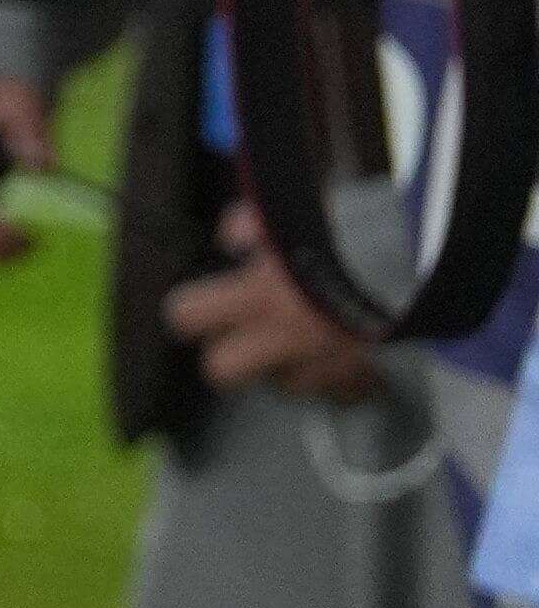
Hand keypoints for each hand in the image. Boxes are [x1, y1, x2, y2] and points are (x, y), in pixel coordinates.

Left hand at [164, 201, 388, 403]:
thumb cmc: (353, 234)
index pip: (186, 316)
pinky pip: (338, 392)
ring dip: (287, 366)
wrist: (421, 265)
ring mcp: (321, 363)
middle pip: (221, 372)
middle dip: (226, 356)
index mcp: (257, 295)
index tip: (199, 306)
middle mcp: (282, 337)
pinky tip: (343, 356)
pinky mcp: (361, 377)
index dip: (189, 311)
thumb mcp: (291, 214)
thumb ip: (248, 225)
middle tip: (240, 337)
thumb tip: (230, 241)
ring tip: (302, 340)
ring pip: (283, 385)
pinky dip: (339, 380)